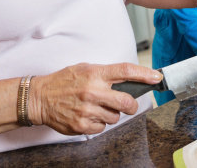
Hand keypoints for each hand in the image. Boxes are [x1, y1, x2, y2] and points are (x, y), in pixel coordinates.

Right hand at [27, 63, 161, 134]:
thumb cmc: (63, 82)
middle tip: (128, 104)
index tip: (157, 77)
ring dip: (111, 114)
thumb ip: (105, 74)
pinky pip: (102, 127)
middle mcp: (93, 91)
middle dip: (132, 105)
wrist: (40, 98)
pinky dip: (99, 123)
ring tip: (96, 107)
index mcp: (95, 73)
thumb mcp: (84, 69)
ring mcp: (88, 110)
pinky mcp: (82, 125)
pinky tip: (88, 115)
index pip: (126, 71)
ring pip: (115, 117)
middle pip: (127, 102)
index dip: (145, 74)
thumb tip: (128, 79)